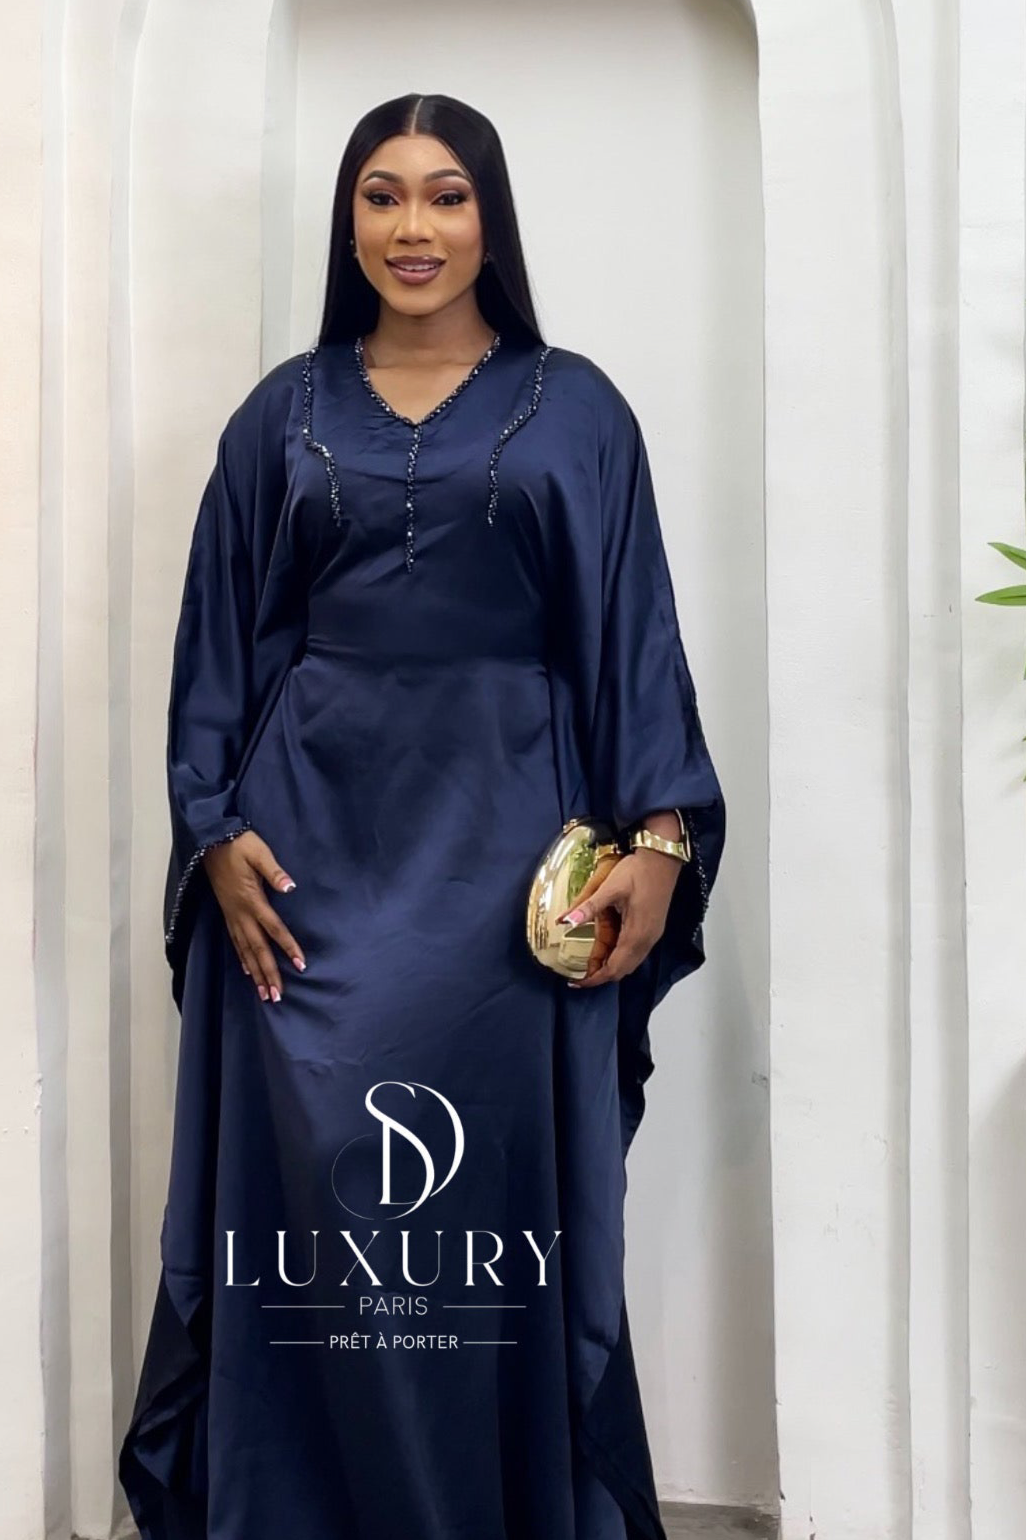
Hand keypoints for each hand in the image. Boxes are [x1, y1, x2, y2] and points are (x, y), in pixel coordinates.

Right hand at [202, 831, 305, 1003]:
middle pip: (258, 948)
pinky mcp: (227, 913)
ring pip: (245, 950)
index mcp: (252, 899)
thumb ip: (274, 872)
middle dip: (268, 973)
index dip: (287, 947)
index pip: (274, 928)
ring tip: (264, 994)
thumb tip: (290, 887)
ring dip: (256, 973)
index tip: (300, 964)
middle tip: (277, 996)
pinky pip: (235, 941)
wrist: (210, 840)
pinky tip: (248, 971)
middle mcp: (241, 913)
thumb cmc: (238, 844)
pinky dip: (242, 958)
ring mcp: (232, 915)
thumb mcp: (259, 852)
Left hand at [554, 846, 681, 987]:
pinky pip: (635, 952)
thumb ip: (589, 907)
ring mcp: (652, 935)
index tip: (576, 982)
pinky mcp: (653, 928)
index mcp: (636, 934)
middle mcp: (646, 940)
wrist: (663, 858)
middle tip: (579, 973)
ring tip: (589, 964)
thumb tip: (565, 922)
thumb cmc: (638, 871)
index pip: (613, 968)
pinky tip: (607, 948)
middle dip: (601, 976)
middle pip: (622, 970)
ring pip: (630, 963)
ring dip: (610, 967)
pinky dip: (619, 957)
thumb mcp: (610, 887)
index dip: (594, 979)